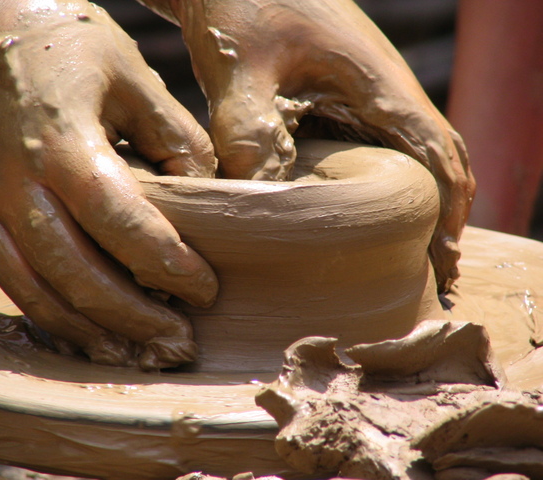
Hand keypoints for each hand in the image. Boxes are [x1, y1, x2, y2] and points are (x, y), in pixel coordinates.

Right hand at [0, 2, 217, 368]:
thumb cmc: (60, 41)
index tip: (205, 289)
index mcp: (64, 145)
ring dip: (89, 330)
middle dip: (133, 315)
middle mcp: (20, 186)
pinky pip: (11, 280)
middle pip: (77, 273)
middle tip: (179, 338)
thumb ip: (173, 135)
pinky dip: (49, 314)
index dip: (167, 263)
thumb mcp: (131, 74)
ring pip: (37, 290)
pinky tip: (85, 330)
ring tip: (135, 352)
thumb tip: (204, 192)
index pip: (121, 222)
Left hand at [170, 0, 474, 291]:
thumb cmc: (241, 5)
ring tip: (413, 255)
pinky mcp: (346, 95)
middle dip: (444, 215)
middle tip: (436, 275)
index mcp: (377, 81)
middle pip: (442, 158)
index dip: (446, 210)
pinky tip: (370, 213)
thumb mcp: (239, 67)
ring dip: (423, 201)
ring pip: (416, 153)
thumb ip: (246, 128)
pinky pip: (384, 144)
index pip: (437, 152)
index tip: (442, 260)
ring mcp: (369, 91)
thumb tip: (260, 201)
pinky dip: (391, 182)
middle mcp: (385, 88)